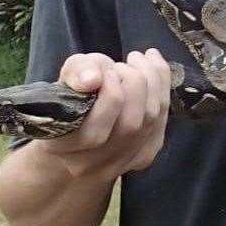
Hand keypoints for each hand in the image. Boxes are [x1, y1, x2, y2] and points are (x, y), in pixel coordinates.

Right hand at [38, 48, 172, 181]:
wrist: (79, 126)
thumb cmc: (69, 97)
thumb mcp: (67, 77)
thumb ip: (76, 72)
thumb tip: (93, 78)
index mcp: (62, 147)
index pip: (94, 131)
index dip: (109, 94)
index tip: (107, 70)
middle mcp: (90, 164)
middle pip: (129, 126)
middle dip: (134, 83)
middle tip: (123, 64)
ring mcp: (119, 164)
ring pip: (150, 121)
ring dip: (152, 82)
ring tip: (138, 60)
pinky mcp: (143, 156)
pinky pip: (162, 121)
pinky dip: (163, 88)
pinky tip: (154, 68)